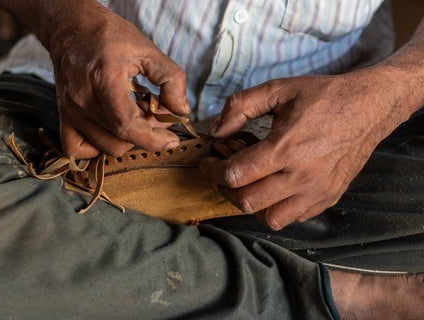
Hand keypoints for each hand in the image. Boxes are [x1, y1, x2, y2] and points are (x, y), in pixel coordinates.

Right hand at [48, 2, 189, 157]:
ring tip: (134, 115)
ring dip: (128, 139)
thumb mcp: (148, 50)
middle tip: (154, 113)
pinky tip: (112, 130)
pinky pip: (78, 150)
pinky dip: (99, 147)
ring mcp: (70, 111)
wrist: (72, 27)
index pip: (126, 125)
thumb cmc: (109, 36)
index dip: (153, 139)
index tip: (172, 140)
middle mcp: (82, 99)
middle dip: (147, 133)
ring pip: (107, 146)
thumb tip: (181, 110)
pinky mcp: (64, 117)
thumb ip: (171, 79)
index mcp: (104, 79)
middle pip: (121, 139)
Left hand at [200, 68, 409, 229]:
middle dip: (224, 190)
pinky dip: (276, 209)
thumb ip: (240, 106)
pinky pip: (294, 217)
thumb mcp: (279, 89)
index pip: (236, 174)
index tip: (208, 164)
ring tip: (246, 186)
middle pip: (248, 202)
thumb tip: (216, 129)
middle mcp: (302, 175)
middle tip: (221, 176)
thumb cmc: (325, 96)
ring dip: (250, 205)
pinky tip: (272, 189)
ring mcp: (317, 191)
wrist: (370, 106)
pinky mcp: (328, 197)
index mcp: (286, 147)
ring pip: (270, 218)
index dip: (213, 171)